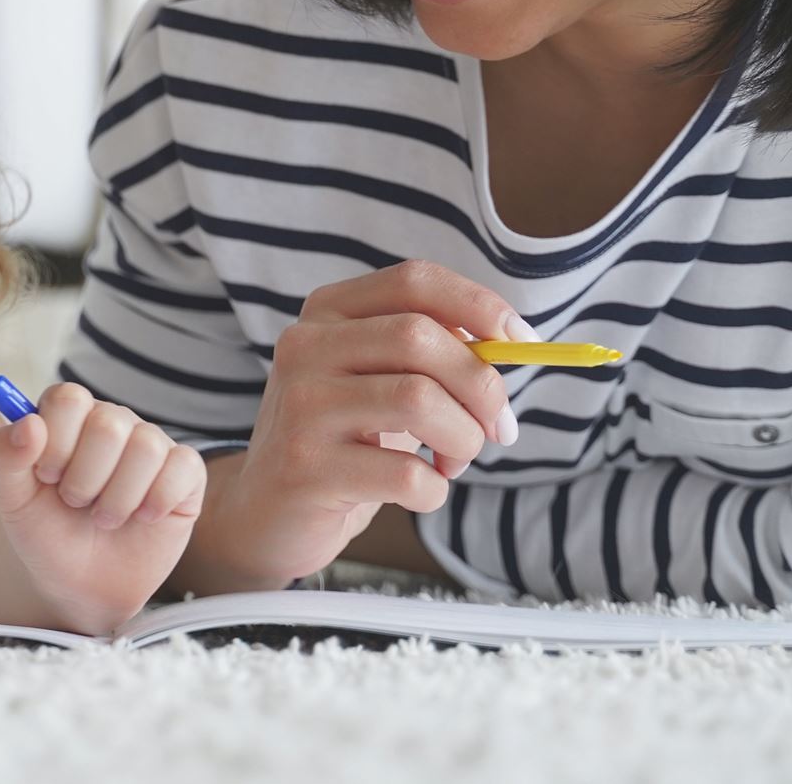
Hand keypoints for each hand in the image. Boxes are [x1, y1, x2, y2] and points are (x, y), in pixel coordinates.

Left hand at [0, 384, 204, 635]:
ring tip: (105, 518)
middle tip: (77, 503)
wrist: (81, 584)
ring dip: (119, 497)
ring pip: (147, 446)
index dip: (56, 443)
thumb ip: (6, 456)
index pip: (69, 399)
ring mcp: (151, 445)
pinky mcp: (185, 472)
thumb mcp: (12, 500)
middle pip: (109, 423)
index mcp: (69, 417)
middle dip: (86, 478)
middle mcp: (113, 422)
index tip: (47, 478)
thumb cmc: (47, 533)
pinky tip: (143, 518)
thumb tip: (29, 424)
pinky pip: (184, 465)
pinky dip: (159, 500)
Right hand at [212, 260, 521, 587]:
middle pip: (420, 337)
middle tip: (498, 427)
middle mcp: (305, 347)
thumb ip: (430, 350)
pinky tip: (420, 490)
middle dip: (481, 385)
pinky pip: (407, 474)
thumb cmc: (344, 440)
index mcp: (326, 312)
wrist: (269, 510)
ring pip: (419, 400)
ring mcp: (301, 406)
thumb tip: (508, 343)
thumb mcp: (377, 378)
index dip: (479, 306)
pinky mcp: (305, 468)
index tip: (522, 342)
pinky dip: (436, 489)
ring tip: (455, 460)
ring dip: (464, 438)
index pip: (413, 281)